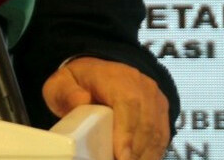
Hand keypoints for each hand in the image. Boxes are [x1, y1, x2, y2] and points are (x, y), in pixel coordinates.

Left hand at [42, 57, 169, 159]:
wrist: (95, 72)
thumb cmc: (78, 82)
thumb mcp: (61, 84)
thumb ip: (67, 93)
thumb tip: (81, 101)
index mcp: (116, 77)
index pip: (128, 103)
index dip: (127, 132)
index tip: (121, 155)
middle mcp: (141, 86)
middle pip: (146, 122)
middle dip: (135, 150)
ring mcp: (154, 98)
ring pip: (157, 131)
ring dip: (144, 154)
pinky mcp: (160, 112)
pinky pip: (162, 136)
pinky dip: (152, 152)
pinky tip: (139, 159)